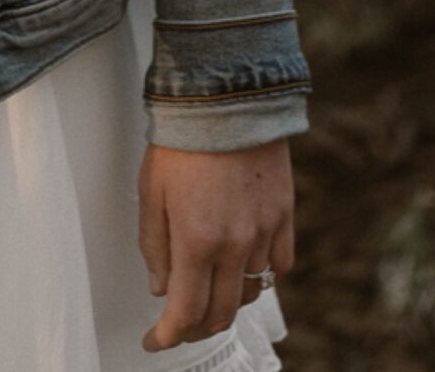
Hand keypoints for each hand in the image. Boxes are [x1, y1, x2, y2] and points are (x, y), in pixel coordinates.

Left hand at [138, 139, 293, 351]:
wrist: (226, 94)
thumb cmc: (182, 137)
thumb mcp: (150, 190)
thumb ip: (154, 246)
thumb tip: (161, 289)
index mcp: (196, 241)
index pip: (185, 312)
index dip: (167, 336)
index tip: (154, 341)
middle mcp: (235, 245)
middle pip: (220, 313)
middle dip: (195, 328)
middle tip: (178, 325)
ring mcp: (264, 232)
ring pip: (250, 293)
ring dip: (227, 302)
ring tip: (208, 293)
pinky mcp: (284, 215)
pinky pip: (279, 266)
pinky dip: (260, 276)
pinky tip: (244, 268)